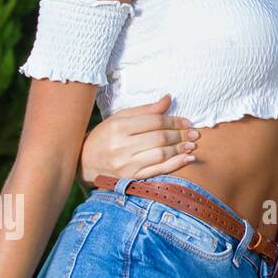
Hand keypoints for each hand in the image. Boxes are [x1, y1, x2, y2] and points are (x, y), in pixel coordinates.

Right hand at [80, 95, 199, 184]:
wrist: (84, 162)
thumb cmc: (105, 136)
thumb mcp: (120, 118)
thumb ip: (145, 110)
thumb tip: (168, 98)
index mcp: (118, 127)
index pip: (154, 122)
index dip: (174, 121)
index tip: (187, 121)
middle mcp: (121, 146)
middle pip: (160, 138)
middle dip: (180, 135)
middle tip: (194, 133)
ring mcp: (126, 164)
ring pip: (161, 154)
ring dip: (180, 149)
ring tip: (191, 144)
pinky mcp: (130, 178)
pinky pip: (157, 171)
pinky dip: (175, 164)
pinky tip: (187, 158)